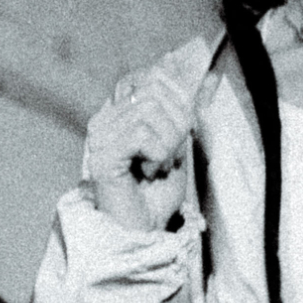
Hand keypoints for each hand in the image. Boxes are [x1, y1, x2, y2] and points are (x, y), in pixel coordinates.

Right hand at [82, 62, 201, 234]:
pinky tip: (149, 173)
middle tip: (171, 155)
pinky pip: (142, 134)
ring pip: (150, 111)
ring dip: (168, 143)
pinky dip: (157, 155)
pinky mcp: (102, 156)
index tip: (185, 129)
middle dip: (176, 122)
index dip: (178, 96)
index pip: (151, 76)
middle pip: (153, 90)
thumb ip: (184, 108)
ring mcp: (99, 137)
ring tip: (158, 167)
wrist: (143, 232)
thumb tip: (203, 70)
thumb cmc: (157, 193)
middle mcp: (103, 119)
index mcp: (117, 112)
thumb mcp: (177, 143)